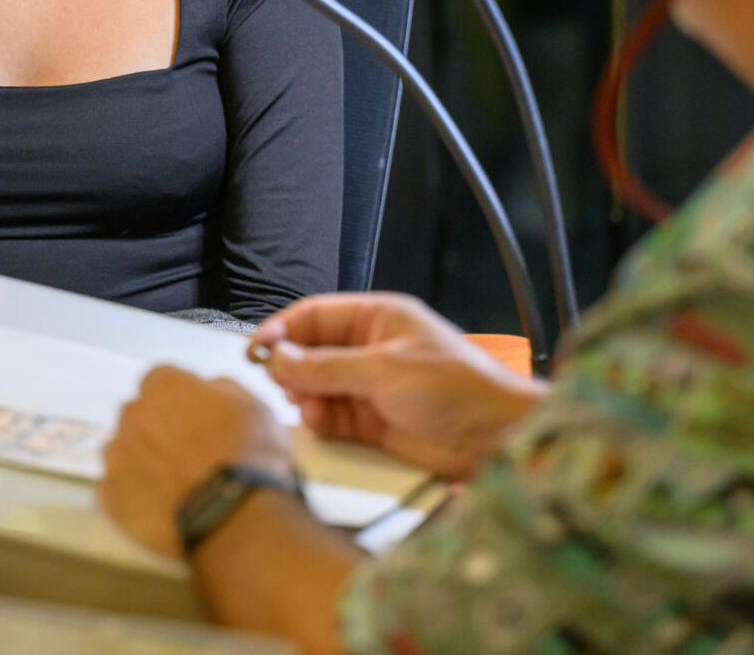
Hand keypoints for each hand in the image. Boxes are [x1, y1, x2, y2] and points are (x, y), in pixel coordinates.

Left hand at [100, 366, 292, 558]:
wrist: (231, 516)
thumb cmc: (247, 458)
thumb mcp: (255, 407)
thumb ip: (223, 389)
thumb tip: (209, 389)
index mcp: (166, 386)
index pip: (162, 380)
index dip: (180, 399)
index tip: (196, 418)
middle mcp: (133, 413)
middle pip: (138, 413)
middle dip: (157, 426)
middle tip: (187, 452)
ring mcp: (117, 455)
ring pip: (122, 449)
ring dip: (141, 459)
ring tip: (172, 483)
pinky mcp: (110, 495)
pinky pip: (115, 488)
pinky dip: (132, 494)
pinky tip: (158, 506)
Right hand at [256, 292, 545, 478]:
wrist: (497, 439)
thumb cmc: (459, 388)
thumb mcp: (386, 369)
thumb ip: (328, 366)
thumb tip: (280, 359)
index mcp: (379, 319)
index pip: (317, 315)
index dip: (283, 329)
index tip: (256, 347)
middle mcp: (371, 350)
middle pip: (312, 352)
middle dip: (292, 366)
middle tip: (278, 382)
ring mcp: (372, 386)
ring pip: (318, 387)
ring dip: (305, 396)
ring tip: (306, 405)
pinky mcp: (374, 423)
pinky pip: (332, 417)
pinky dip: (320, 420)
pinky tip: (321, 422)